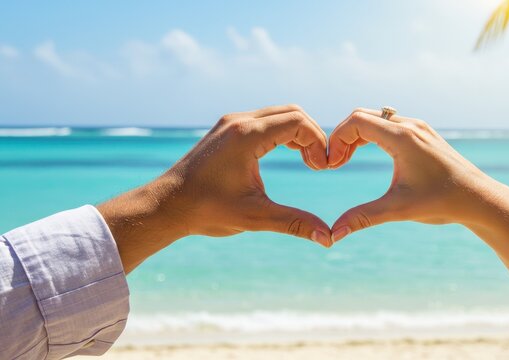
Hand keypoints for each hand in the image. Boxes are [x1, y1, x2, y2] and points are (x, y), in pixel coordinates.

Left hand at [99, 105, 332, 272]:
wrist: (167, 205)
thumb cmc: (206, 210)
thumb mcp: (255, 217)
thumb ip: (294, 222)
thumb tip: (328, 238)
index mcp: (247, 136)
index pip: (298, 122)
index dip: (318, 142)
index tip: (322, 168)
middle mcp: (239, 121)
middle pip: (292, 112)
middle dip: (312, 136)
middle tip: (318, 165)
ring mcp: (231, 123)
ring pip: (278, 114)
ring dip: (298, 134)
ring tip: (307, 162)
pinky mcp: (226, 129)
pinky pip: (264, 120)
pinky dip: (282, 133)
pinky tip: (288, 155)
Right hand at [328, 108, 498, 241]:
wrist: (478, 198)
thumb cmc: (442, 203)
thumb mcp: (398, 210)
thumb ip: (363, 218)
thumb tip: (334, 234)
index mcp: (402, 138)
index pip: (356, 121)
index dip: (336, 140)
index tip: (332, 164)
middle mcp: (410, 126)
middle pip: (362, 115)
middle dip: (343, 137)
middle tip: (335, 163)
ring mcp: (418, 128)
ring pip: (375, 118)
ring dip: (356, 135)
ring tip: (345, 160)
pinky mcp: (423, 134)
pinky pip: (388, 123)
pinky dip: (371, 134)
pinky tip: (365, 154)